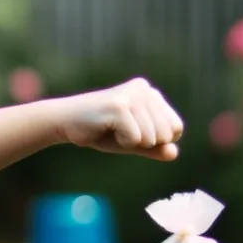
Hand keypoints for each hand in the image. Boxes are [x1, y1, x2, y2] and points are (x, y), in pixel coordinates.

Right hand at [57, 78, 183, 160]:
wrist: (65, 122)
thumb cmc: (101, 131)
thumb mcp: (133, 142)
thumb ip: (155, 148)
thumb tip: (174, 153)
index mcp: (150, 93)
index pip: (176, 128)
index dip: (157, 141)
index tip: (132, 132)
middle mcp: (144, 89)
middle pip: (166, 135)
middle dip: (144, 143)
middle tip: (120, 131)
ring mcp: (132, 96)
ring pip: (152, 138)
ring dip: (131, 143)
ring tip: (112, 129)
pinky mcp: (119, 106)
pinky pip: (135, 140)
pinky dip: (121, 143)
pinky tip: (105, 128)